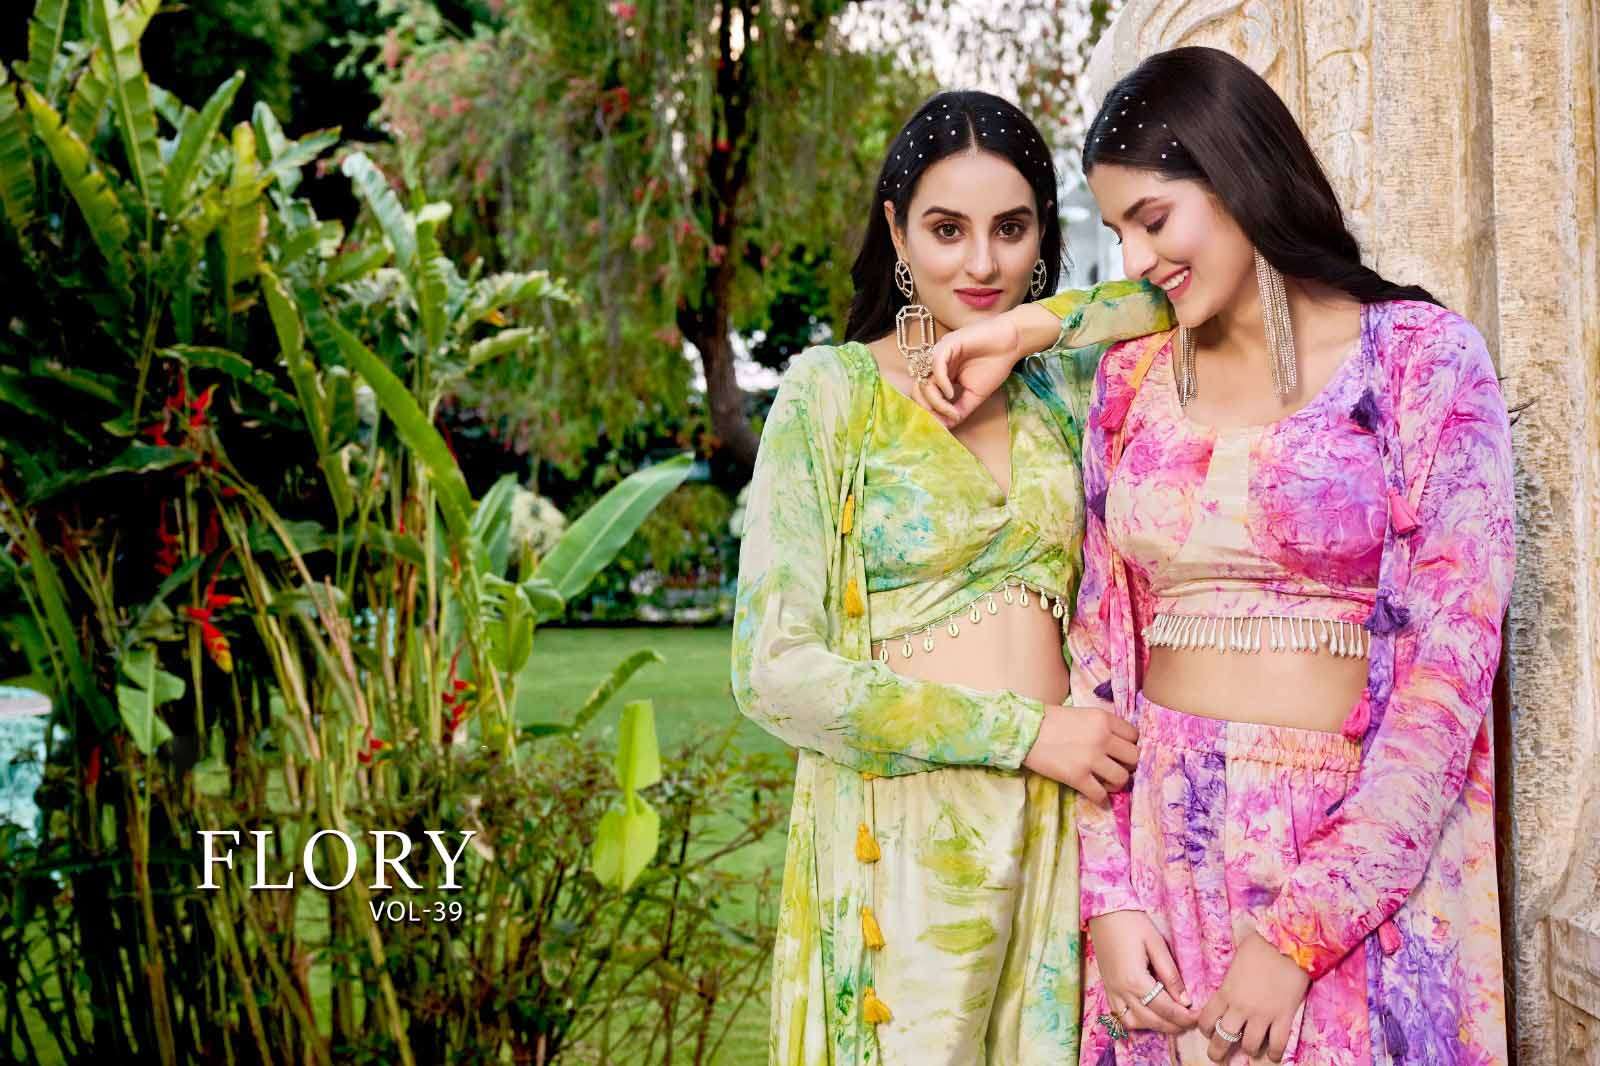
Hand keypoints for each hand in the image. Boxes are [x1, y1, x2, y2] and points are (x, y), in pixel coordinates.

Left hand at [914, 314, 1027, 426]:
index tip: (941, 427)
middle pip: (918, 390)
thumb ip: (959, 409)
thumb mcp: (974, 395)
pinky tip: (951, 393)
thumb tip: (946, 427)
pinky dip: (941, 383)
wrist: (1010, 343)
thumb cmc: (993, 365)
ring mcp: (940, 354)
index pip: (924, 396)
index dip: (929, 413)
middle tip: (941, 421)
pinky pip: (935, 366)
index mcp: (941, 376)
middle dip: (927, 409)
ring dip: (935, 400)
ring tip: (950, 409)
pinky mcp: (947, 344)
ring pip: (924, 381)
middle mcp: (936, 365)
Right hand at [1021, 705, 1137, 804]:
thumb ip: (1102, 727)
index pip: (1134, 736)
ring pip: (1122, 778)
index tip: (1120, 751)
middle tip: (1115, 767)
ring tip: (1105, 782)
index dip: (1129, 745)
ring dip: (1115, 783)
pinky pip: (1100, 794)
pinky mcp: (1077, 777)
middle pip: (1133, 757)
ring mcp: (1091, 759)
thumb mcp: (1082, 714)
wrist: (1023, 730)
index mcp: (1103, 719)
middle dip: (1127, 765)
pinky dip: (1100, 798)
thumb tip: (1118, 746)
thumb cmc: (1050, 720)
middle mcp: (1102, 738)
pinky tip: (1095, 795)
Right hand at [1087, 910, 1197, 1034]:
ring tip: (1170, 1020)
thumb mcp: (1156, 945)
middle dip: (1173, 1025)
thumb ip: (1170, 975)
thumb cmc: (1132, 923)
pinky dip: (1135, 1020)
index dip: (1184, 1017)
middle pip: (1150, 1020)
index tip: (1198, 1018)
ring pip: (1132, 1022)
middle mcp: (1121, 991)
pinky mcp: (1107, 987)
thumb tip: (1185, 1000)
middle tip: (1190, 1022)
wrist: (1104, 911)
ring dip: (1152, 1026)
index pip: (1165, 1008)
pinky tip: (1148, 1015)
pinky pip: (1119, 1014)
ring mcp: (1111, 990)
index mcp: (1135, 980)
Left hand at [1197, 930, 1309, 1061]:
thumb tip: (1229, 989)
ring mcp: (1262, 1014)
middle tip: (1217, 1057)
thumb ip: (1230, 981)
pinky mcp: (1283, 1017)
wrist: (1286, 943)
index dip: (1205, 1028)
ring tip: (1250, 1050)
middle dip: (1218, 1051)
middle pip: (1223, 1038)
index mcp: (1225, 992)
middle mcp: (1240, 1007)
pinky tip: (1273, 1055)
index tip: (1208, 1030)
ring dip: (1249, 1050)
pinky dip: (1275, 1053)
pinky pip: (1278, 1044)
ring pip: (1250, 1046)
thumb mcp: (1235, 963)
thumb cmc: (1259, 947)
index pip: (1206, 1019)